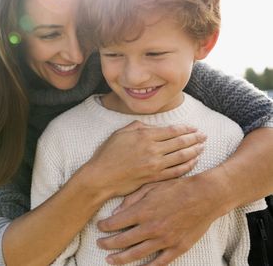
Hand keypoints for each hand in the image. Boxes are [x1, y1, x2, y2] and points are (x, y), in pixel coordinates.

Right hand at [84, 121, 205, 196]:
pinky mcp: (154, 177)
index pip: (172, 130)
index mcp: (144, 136)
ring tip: (202, 147)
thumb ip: (138, 127)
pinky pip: (176, 171)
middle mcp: (152, 149)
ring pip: (181, 157)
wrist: (101, 176)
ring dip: (194, 151)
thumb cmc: (107, 154)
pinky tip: (193, 162)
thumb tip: (153, 127)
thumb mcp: (120, 134)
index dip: (186, 129)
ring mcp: (155, 165)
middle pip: (180, 142)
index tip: (194, 128)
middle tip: (204, 136)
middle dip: (194, 138)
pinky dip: (187, 166)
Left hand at [96, 177, 217, 264]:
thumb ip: (131, 200)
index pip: (115, 223)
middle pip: (122, 240)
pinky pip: (160, 262)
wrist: (205, 196)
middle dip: (107, 243)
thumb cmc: (177, 188)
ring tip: (110, 260)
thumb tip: (115, 212)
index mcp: (142, 211)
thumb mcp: (151, 186)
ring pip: (137, 254)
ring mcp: (164, 240)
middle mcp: (151, 228)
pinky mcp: (178, 247)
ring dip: (121, 258)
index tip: (99, 227)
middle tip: (99, 244)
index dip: (104, 226)